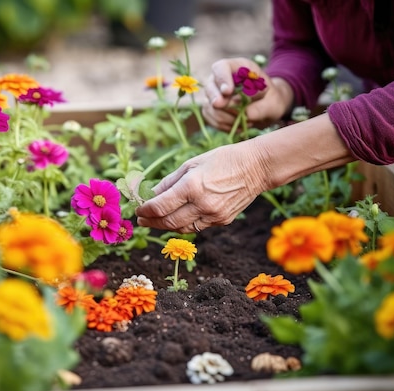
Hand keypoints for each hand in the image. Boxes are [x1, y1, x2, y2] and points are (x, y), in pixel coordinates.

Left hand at [135, 113, 354, 233]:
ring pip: (181, 228)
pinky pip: (196, 227)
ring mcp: (213, 215)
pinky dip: (183, 224)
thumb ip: (169, 182)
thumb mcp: (191, 164)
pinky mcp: (221, 221)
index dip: (145, 210)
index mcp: (191, 186)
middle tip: (142, 219)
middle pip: (168, 222)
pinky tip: (176, 218)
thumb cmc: (221, 159)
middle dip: (151, 222)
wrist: (255, 167)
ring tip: (156, 220)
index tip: (138, 209)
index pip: (160, 207)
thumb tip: (150, 195)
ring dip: (165, 226)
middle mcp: (202, 204)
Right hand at [202, 57, 293, 130]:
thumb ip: (262, 107)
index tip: (228, 92)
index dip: (222, 79)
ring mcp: (214, 93)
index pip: (221, 67)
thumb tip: (246, 114)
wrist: (266, 108)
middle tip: (227, 110)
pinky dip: (224, 125)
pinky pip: (211, 118)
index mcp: (238, 68)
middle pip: (210, 87)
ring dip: (226, 118)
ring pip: (209, 106)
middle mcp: (221, 79)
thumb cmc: (270, 99)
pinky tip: (238, 125)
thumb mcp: (274, 102)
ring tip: (246, 121)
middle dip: (218, 101)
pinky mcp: (210, 108)